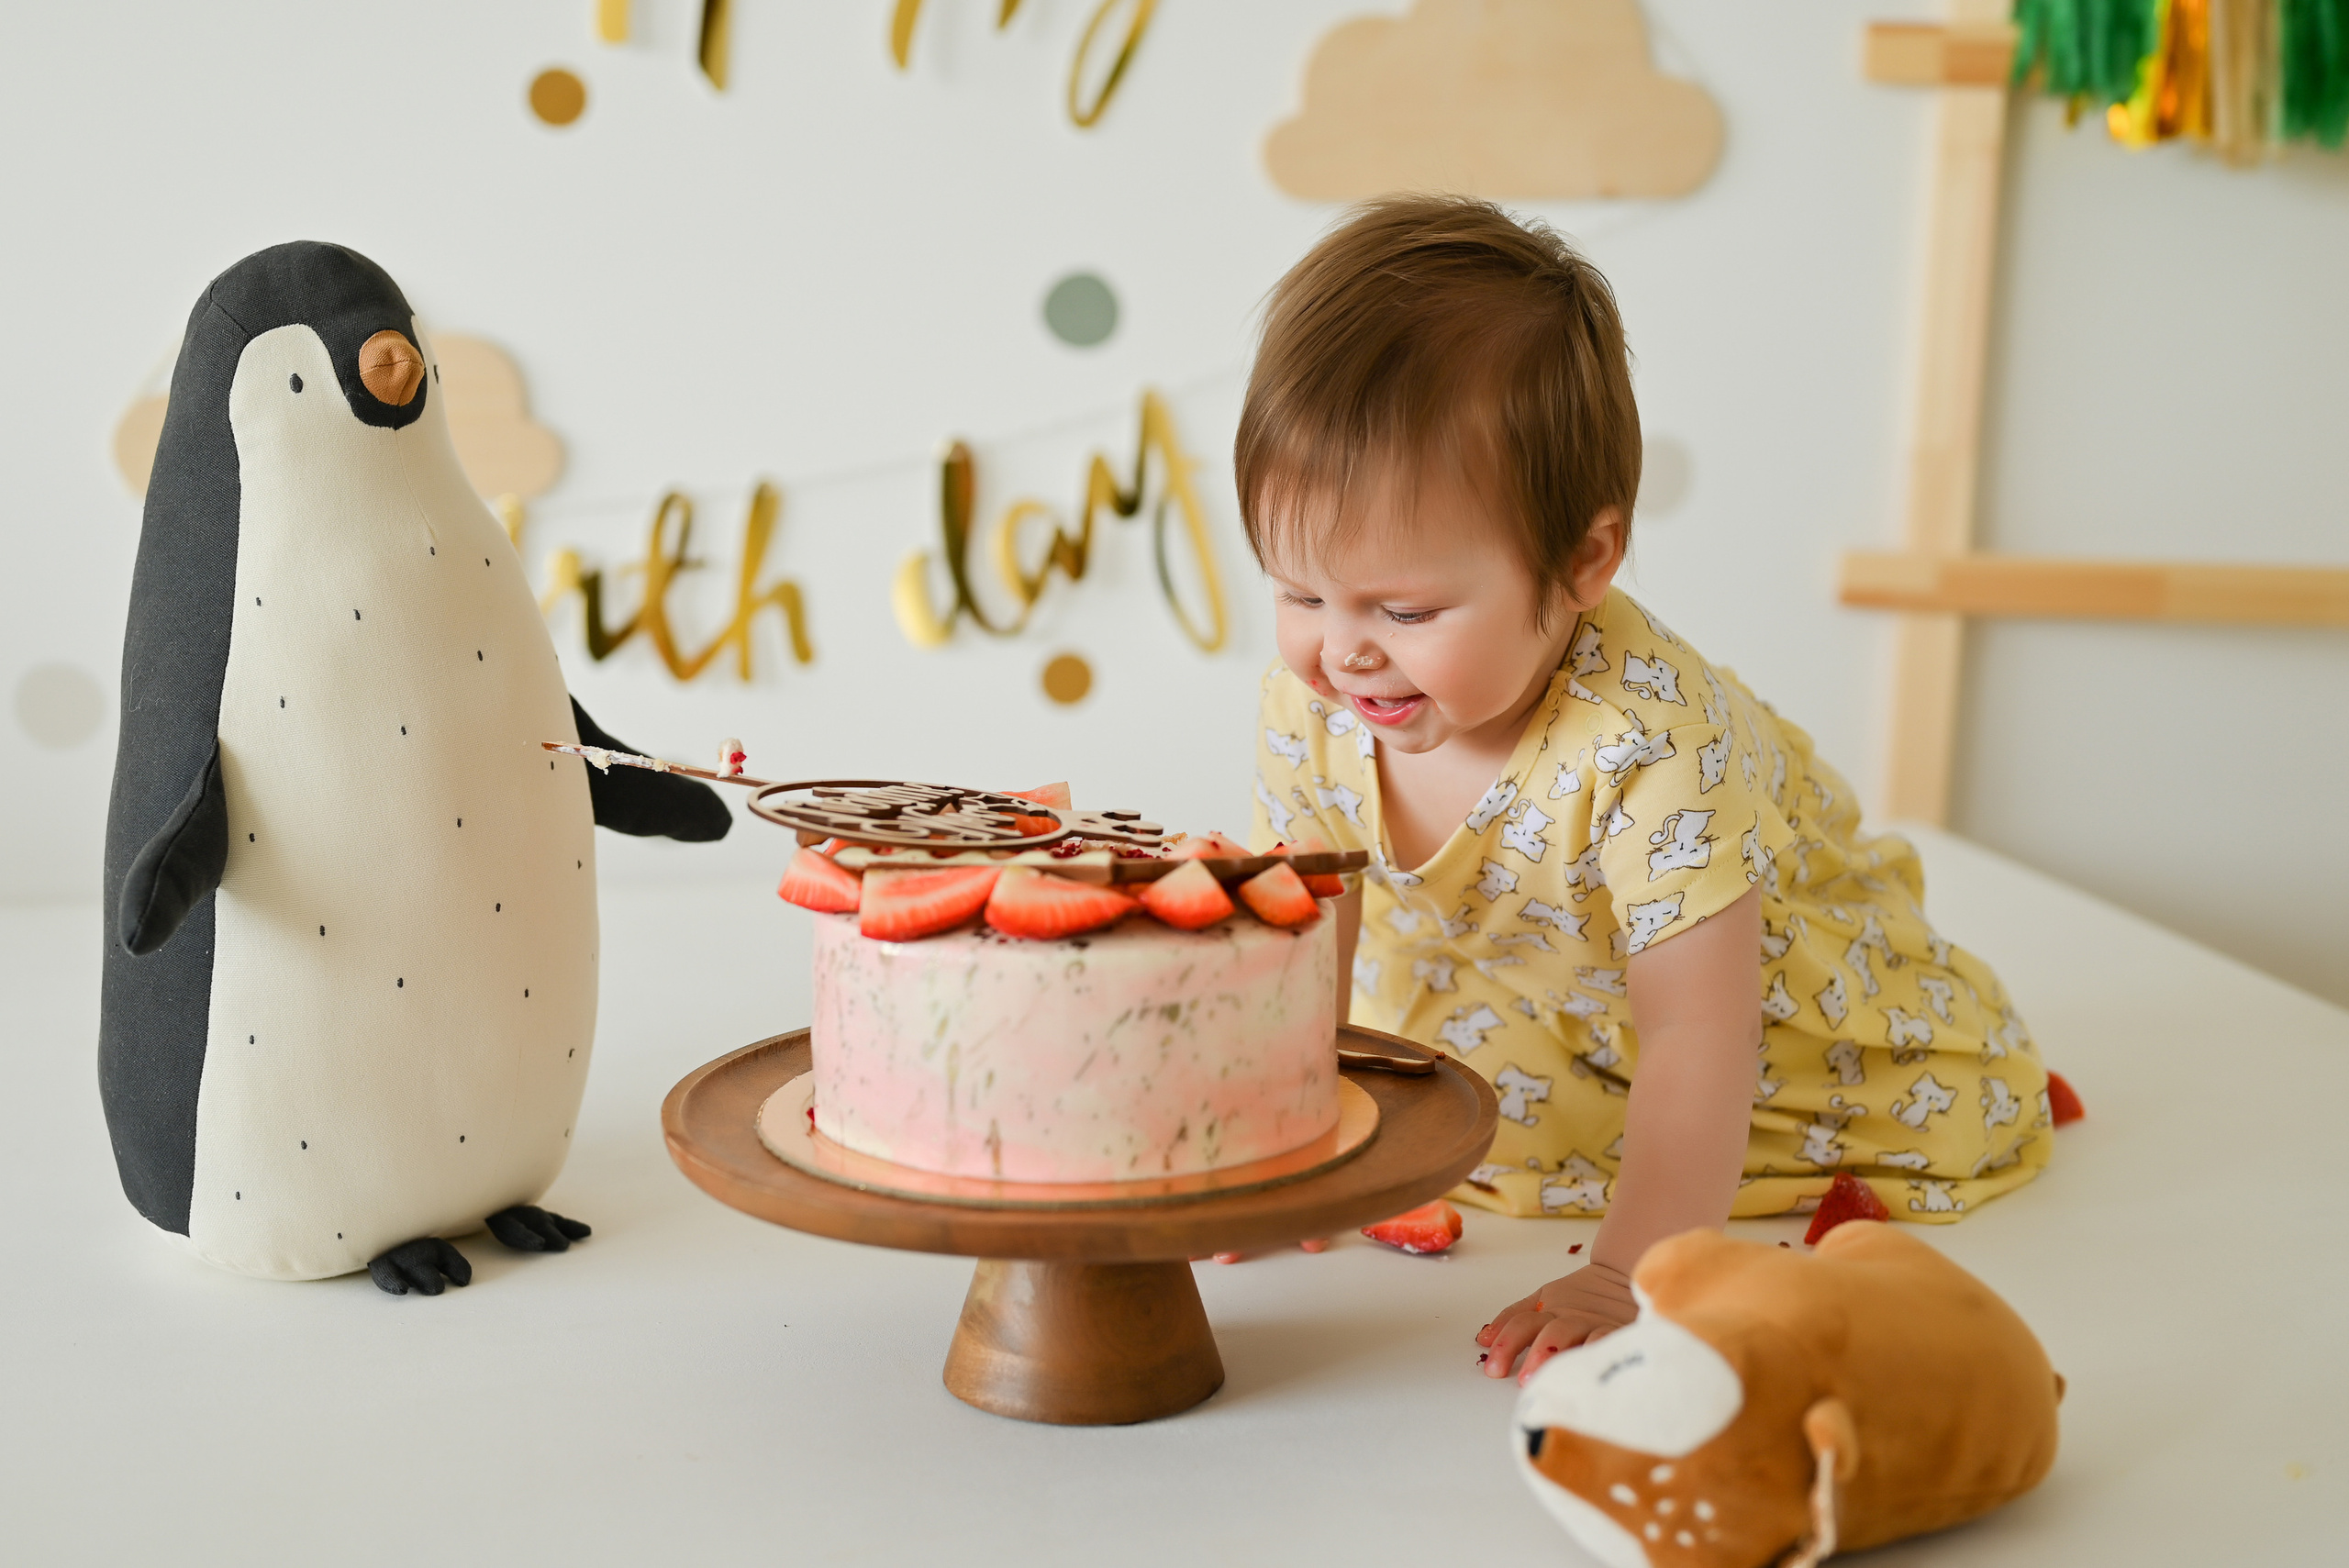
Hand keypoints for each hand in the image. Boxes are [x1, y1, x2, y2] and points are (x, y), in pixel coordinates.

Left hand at [1475, 1262, 1636, 1382]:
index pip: (1522, 1324)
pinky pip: (1608, 1340)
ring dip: (1560, 1355)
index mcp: (1549, 1311)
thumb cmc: (1583, 1295)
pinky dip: (1596, 1351)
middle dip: (1533, 1353)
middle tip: (1524, 1379)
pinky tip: (1587, 1368)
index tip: (1493, 1369)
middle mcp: (1571, 1317)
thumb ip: (1516, 1317)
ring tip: (1550, 1378)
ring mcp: (1596, 1323)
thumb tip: (1483, 1339)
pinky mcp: (1621, 1331)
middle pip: (1548, 1332)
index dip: (1506, 1343)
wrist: (1626, 1273)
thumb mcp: (1546, 1299)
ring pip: (1576, 1336)